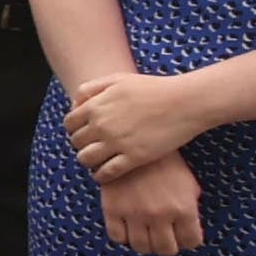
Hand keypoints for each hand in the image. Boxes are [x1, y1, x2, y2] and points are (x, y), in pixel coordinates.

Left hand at [58, 70, 207, 182]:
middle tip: (93, 147)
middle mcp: (102, 125)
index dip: (75, 130)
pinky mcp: (133, 157)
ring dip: (89, 161)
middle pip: (76, 142)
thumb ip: (91, 89)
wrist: (185, 102)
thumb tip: (75, 106)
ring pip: (86, 159)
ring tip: (98, 160)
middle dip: (82, 145)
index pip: (69, 124)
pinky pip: (106, 173)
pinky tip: (106, 174)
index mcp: (96, 106)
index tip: (84, 133)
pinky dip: (101, 176)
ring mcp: (117, 142)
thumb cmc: (154, 89)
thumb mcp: (118, 79)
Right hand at [98, 147, 206, 255]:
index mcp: (184, 208)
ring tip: (146, 233)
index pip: (191, 241)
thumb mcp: (187, 182)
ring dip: (146, 243)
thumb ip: (189, 207)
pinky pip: (117, 237)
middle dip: (168, 245)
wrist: (135, 139)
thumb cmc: (165, 160)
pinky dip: (124, 236)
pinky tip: (129, 226)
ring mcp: (135, 213)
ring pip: (141, 247)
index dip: (188, 240)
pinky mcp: (113, 209)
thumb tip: (188, 227)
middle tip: (165, 237)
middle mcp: (160, 215)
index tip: (183, 236)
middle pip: (166, 249)